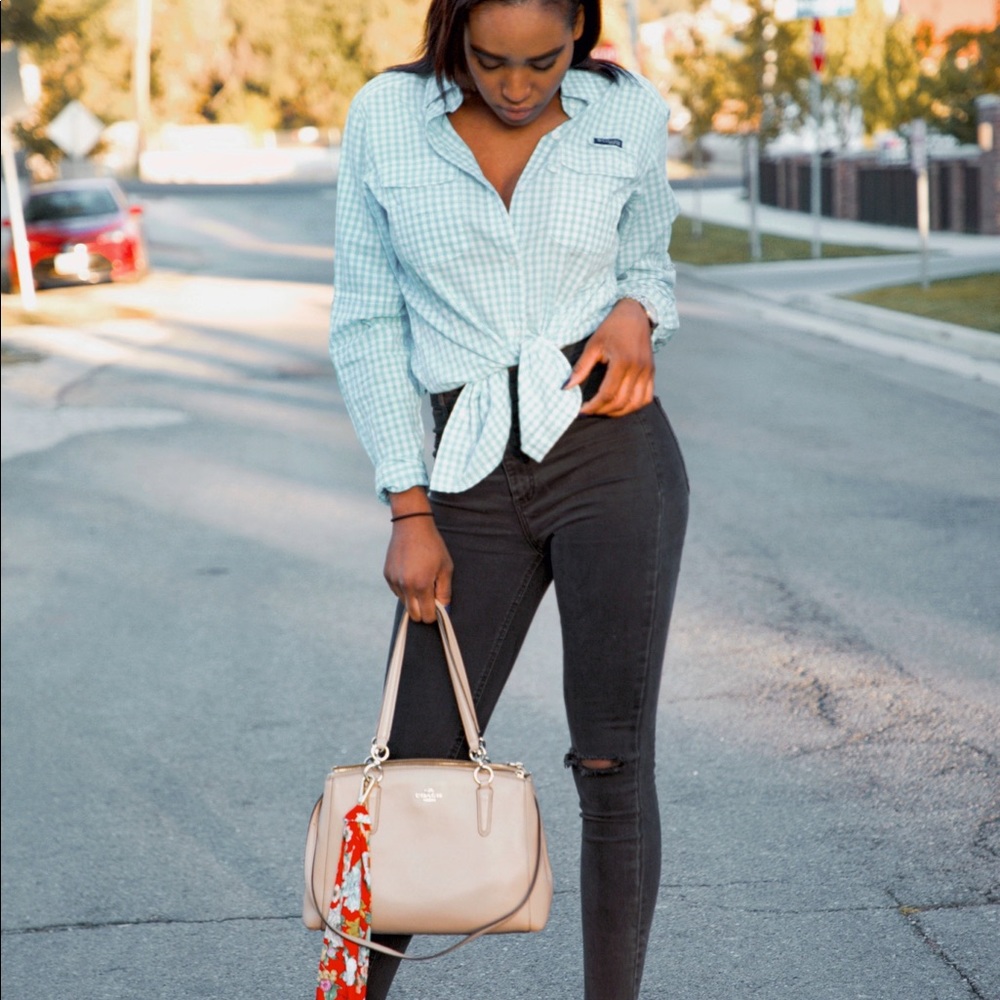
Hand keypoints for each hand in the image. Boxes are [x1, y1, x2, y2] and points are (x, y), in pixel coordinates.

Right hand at [384, 490, 452, 622]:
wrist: (412, 525)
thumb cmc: (433, 546)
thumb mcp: (445, 568)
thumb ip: (445, 591)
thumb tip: (444, 609)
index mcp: (421, 585)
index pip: (426, 615)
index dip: (434, 615)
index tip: (438, 607)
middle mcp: (405, 586)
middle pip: (413, 615)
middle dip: (423, 611)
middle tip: (431, 598)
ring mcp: (394, 581)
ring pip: (404, 603)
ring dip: (413, 599)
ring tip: (421, 580)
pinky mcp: (387, 575)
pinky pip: (397, 591)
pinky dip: (404, 589)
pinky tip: (411, 573)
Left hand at [563, 299, 654, 416]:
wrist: (635, 314)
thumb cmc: (611, 328)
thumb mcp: (593, 345)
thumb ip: (581, 368)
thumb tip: (566, 387)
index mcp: (622, 361)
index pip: (607, 394)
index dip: (594, 406)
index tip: (581, 410)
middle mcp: (637, 369)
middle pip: (621, 402)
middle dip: (603, 410)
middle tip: (590, 410)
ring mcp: (647, 372)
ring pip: (635, 404)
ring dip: (619, 412)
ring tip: (604, 410)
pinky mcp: (652, 373)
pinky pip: (646, 398)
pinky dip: (633, 406)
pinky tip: (621, 405)